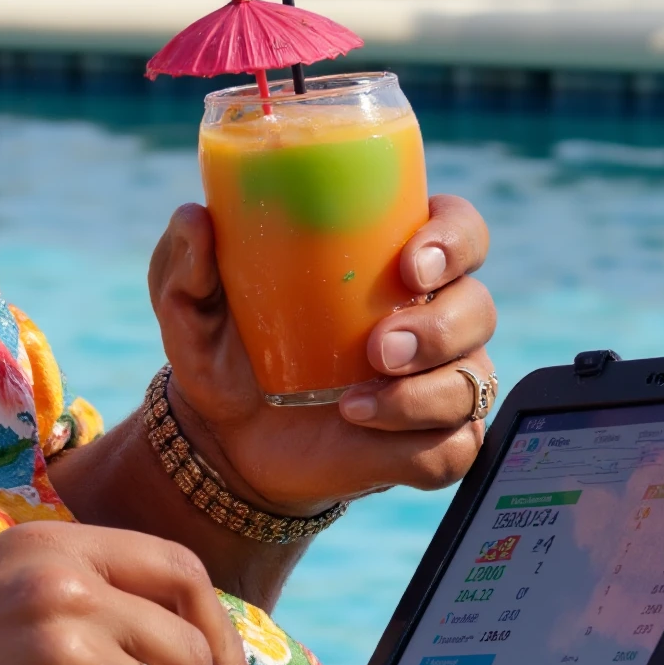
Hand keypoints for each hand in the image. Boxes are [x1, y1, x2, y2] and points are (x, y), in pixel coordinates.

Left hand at [149, 192, 496, 514]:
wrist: (225, 437)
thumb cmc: (223, 348)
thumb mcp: (191, 304)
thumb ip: (186, 261)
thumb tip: (194, 218)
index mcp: (390, 259)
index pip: (460, 230)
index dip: (454, 239)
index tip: (412, 262)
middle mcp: (429, 315)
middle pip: (477, 307)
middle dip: (439, 327)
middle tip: (378, 347)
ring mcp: (438, 381)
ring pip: (473, 379)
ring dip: (423, 392)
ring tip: (355, 402)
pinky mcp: (432, 443)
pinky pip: (456, 446)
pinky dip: (415, 441)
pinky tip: (362, 428)